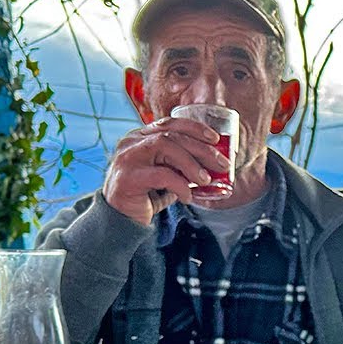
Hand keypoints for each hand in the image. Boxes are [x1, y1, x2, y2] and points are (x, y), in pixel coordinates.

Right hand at [102, 117, 231, 224]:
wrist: (121, 220)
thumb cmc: (147, 195)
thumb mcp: (168, 175)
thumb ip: (183, 165)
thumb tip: (215, 163)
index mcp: (140, 137)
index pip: (169, 123)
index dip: (195, 128)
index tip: (215, 139)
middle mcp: (131, 142)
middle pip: (171, 134)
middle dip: (201, 148)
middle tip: (221, 164)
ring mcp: (126, 158)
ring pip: (164, 147)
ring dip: (191, 164)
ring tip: (205, 180)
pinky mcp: (127, 178)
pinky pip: (161, 175)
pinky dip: (180, 185)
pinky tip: (187, 196)